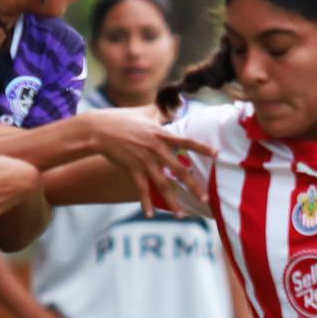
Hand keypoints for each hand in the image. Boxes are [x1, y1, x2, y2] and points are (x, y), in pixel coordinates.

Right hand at [84, 107, 214, 216]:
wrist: (99, 129)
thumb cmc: (122, 119)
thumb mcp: (145, 112)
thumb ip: (161, 111)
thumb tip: (176, 102)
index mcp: (161, 134)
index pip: (186, 141)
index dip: (202, 147)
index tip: (217, 154)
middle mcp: (155, 148)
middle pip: (179, 170)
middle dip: (193, 185)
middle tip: (205, 198)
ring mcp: (144, 160)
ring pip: (163, 184)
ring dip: (173, 201)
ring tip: (182, 215)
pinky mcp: (132, 168)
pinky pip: (142, 189)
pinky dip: (145, 202)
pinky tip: (150, 214)